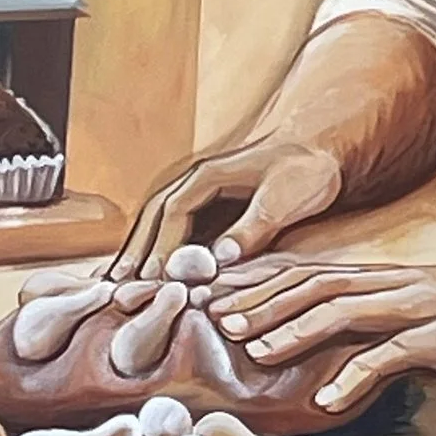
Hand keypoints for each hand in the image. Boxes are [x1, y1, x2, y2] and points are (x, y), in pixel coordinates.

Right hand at [113, 134, 344, 277]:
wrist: (319, 150)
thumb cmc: (306, 171)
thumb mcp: (285, 198)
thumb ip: (254, 226)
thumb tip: (220, 257)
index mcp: (208, 175)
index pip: (173, 213)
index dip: (161, 246)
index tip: (153, 277)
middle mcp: (194, 181)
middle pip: (153, 217)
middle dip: (135, 250)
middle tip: (116, 285)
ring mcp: (198, 194)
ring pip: (157, 223)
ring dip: (138, 251)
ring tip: (119, 283)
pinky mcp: (207, 208)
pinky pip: (173, 230)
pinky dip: (157, 250)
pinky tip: (150, 274)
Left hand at [207, 251, 435, 414]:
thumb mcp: (422, 303)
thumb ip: (380, 319)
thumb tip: (339, 344)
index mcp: (382, 277)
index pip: (310, 272)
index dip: (262, 281)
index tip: (220, 292)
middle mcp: (390, 284)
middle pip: (313, 285)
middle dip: (263, 302)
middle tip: (218, 319)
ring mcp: (416, 306)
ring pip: (342, 310)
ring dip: (295, 330)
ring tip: (256, 351)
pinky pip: (392, 355)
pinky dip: (357, 375)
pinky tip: (330, 398)